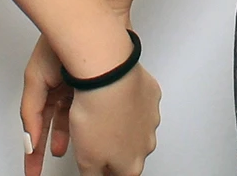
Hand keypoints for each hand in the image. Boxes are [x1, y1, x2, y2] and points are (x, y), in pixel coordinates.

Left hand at [21, 35, 159, 175]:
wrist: (108, 72)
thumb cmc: (97, 111)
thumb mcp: (85, 157)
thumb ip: (92, 174)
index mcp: (131, 166)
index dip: (103, 171)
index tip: (94, 164)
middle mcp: (146, 144)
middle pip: (128, 154)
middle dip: (112, 149)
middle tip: (93, 136)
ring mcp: (150, 118)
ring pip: (135, 126)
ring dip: (119, 123)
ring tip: (98, 112)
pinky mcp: (150, 93)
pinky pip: (139, 101)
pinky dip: (127, 99)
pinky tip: (112, 93)